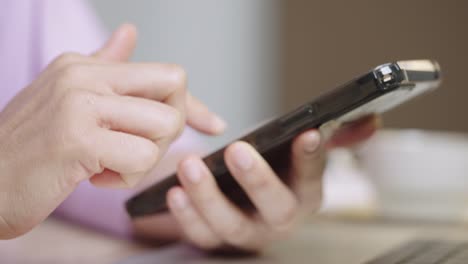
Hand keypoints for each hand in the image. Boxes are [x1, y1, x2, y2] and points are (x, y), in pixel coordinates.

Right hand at [0, 24, 223, 238]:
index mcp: (84, 65)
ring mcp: (78, 105)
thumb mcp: (64, 98)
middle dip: (169, 129)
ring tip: (110, 165)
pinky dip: (127, 179)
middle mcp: (82, 76)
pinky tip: (96, 177)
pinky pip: (141, 158)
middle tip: (135, 148)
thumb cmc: (29, 148)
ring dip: (146, 157)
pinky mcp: (75, 139)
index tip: (212, 124)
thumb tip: (130, 32)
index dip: (192, 104)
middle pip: (175, 90)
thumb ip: (103, 65)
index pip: (165, 75)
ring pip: (164, 126)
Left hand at [133, 115, 378, 251]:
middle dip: (258, 180)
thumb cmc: (271, 166)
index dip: (313, 156)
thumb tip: (371, 119)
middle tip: (238, 150)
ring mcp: (248, 233)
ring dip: (209, 197)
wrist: (237, 194)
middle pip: (275, 208)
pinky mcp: (217, 240)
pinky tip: (174, 192)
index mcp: (305, 193)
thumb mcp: (296, 148)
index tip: (308, 132)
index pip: (314, 175)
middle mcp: (281, 218)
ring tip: (191, 166)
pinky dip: (187, 216)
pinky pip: (202, 235)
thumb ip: (332, 134)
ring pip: (232, 225)